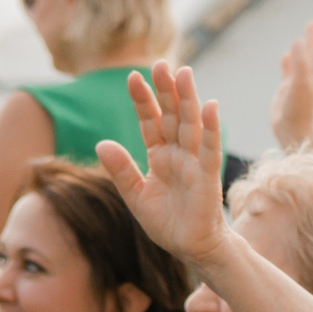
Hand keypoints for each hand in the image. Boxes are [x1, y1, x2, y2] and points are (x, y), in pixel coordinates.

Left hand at [97, 64, 228, 268]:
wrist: (190, 248)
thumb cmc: (167, 223)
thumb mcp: (135, 195)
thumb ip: (120, 169)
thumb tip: (102, 143)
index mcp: (160, 156)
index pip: (150, 122)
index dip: (143, 100)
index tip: (133, 76)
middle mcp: (178, 154)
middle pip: (171, 116)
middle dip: (166, 90)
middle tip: (161, 63)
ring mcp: (194, 163)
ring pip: (190, 125)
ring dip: (188, 99)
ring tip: (184, 72)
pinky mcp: (208, 177)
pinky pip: (209, 149)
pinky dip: (210, 128)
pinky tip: (210, 106)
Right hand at [273, 19, 312, 151]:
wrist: (292, 131)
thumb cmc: (297, 110)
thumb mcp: (299, 84)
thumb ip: (299, 64)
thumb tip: (299, 42)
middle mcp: (307, 77)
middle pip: (312, 53)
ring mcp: (297, 83)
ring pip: (300, 61)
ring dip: (301, 49)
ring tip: (301, 37)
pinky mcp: (286, 91)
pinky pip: (288, 72)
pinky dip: (287, 63)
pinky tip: (285, 56)